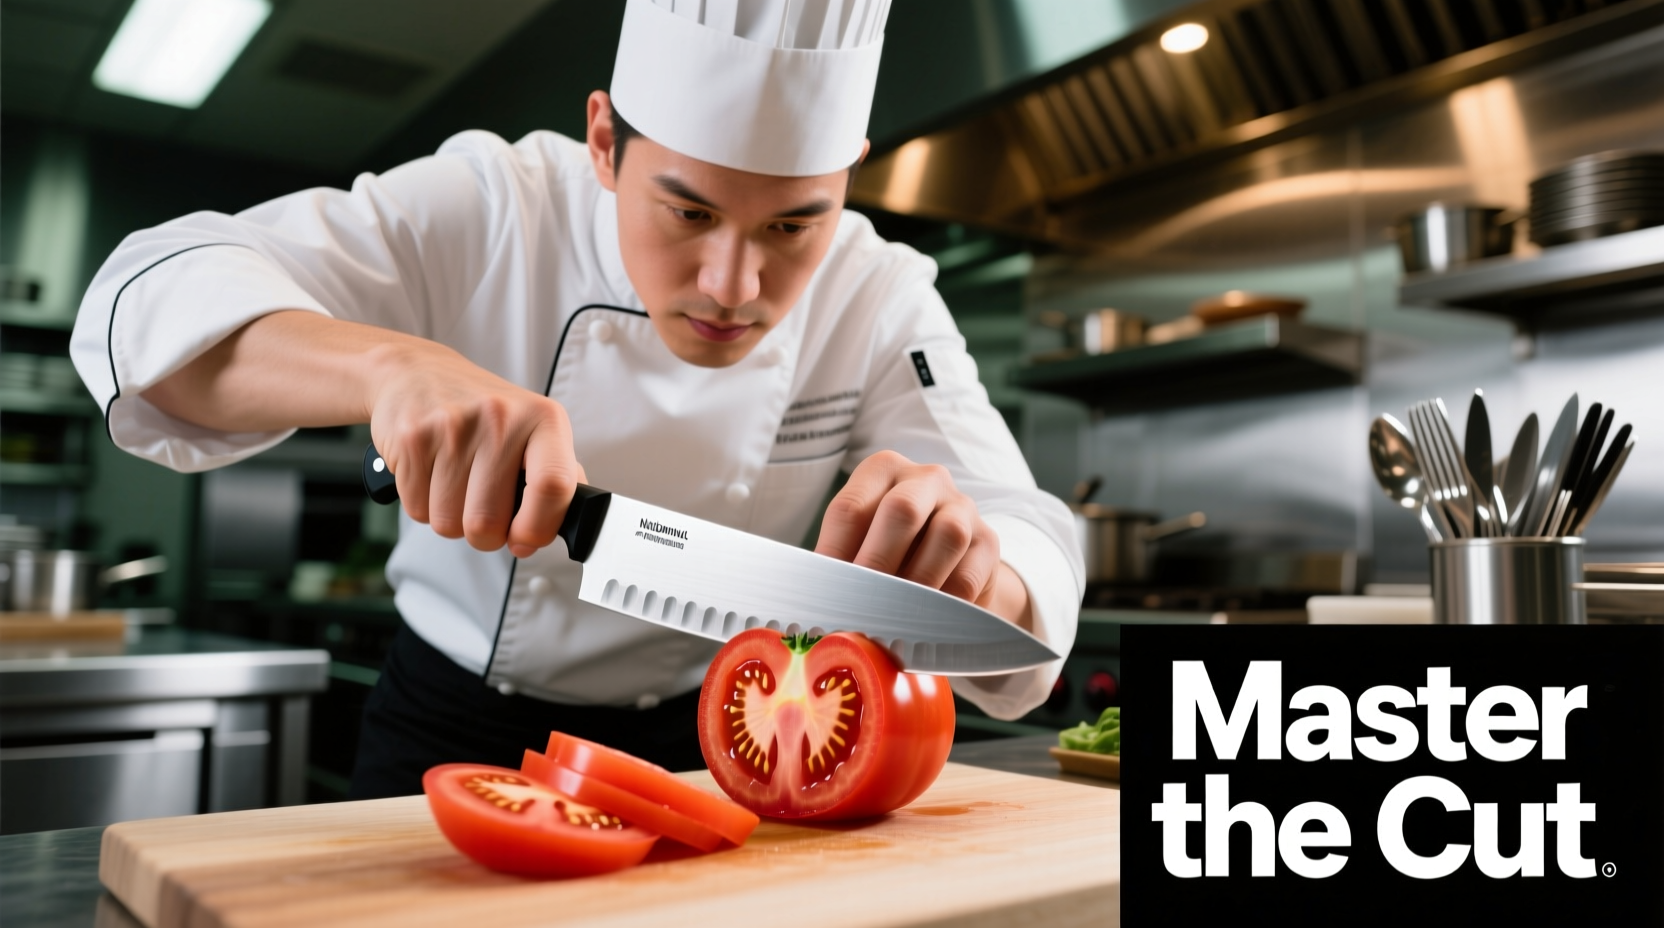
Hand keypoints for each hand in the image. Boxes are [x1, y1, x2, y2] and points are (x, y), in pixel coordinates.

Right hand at [367, 339, 584, 557]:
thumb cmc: (484, 410)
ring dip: (452, 519)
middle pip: (488, 522)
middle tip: (484, 508)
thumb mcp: (535, 429)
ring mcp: (453, 427)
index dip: (538, 529)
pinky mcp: (413, 439)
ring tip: (457, 484)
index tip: (524, 539)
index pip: (553, 487)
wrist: (418, 372)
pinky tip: (432, 474)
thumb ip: (556, 475)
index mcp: (544, 419)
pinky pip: (417, 511)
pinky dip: (424, 505)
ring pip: (449, 523)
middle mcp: (500, 419)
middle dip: (485, 534)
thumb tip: (568, 524)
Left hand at [814, 450, 1032, 628]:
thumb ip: (839, 563)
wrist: (947, 563)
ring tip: (894, 618)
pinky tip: (925, 622)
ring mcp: (963, 506)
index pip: (851, 508)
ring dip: (917, 584)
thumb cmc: (889, 552)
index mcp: (882, 470)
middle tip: (859, 607)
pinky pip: (969, 575)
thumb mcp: (860, 544)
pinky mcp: (988, 542)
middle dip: (876, 565)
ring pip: (946, 536)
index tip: (825, 596)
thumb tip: (814, 599)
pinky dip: (944, 603)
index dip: (834, 556)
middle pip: (901, 511)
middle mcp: (926, 478)